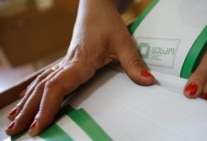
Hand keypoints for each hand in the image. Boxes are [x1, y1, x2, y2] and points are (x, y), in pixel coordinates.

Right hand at [6, 0, 154, 135]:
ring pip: (40, 85)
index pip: (56, 88)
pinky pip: (46, 79)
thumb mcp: (123, 43)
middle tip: (13, 131)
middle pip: (42, 90)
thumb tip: (148, 81)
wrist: (95, 7)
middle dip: (28, 111)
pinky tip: (25, 97)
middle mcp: (68, 64)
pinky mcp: (67, 62)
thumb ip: (133, 63)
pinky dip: (33, 91)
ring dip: (26, 103)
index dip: (45, 108)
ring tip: (13, 120)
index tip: (37, 126)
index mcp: (79, 62)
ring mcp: (65, 63)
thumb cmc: (106, 22)